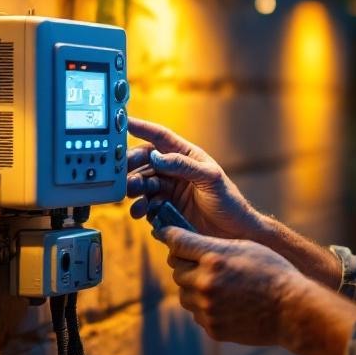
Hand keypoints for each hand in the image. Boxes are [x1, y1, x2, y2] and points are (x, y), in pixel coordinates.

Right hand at [126, 117, 262, 239]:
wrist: (233, 233)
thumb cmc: (229, 200)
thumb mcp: (210, 178)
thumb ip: (184, 165)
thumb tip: (156, 156)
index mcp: (186, 156)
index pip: (160, 137)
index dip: (142, 128)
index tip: (123, 121)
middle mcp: (174, 171)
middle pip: (145, 161)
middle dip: (131, 164)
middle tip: (122, 171)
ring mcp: (169, 190)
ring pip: (142, 183)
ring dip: (133, 186)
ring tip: (131, 192)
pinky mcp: (165, 210)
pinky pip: (146, 204)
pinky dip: (140, 207)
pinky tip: (140, 211)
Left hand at [154, 226, 306, 345]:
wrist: (292, 310)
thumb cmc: (273, 272)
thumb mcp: (245, 247)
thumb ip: (213, 246)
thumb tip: (185, 244)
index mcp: (214, 258)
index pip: (177, 242)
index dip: (169, 235)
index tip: (165, 233)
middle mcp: (205, 283)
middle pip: (177, 269)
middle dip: (185, 264)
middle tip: (200, 263)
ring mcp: (207, 308)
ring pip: (183, 294)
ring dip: (193, 288)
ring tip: (218, 285)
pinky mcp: (212, 327)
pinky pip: (197, 313)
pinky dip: (205, 307)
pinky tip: (226, 302)